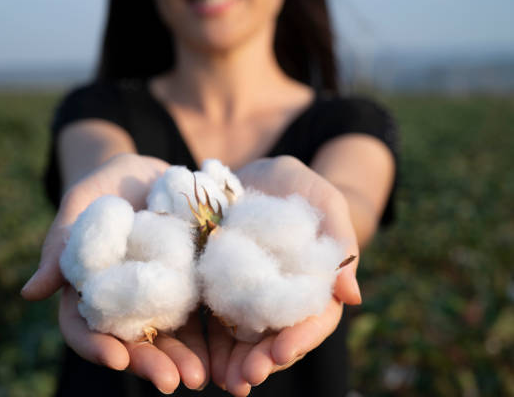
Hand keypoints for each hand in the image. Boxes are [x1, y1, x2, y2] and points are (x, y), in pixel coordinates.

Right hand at [21, 153, 208, 392]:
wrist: (149, 171)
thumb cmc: (105, 185)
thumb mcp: (81, 202)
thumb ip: (61, 243)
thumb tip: (30, 293)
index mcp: (88, 288)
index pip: (82, 327)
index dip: (96, 346)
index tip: (117, 359)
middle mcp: (123, 301)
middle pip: (130, 341)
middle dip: (149, 363)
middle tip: (171, 382)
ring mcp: (160, 295)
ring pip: (169, 336)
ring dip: (183, 359)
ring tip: (201, 376)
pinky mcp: (192, 284)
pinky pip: (201, 313)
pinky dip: (212, 334)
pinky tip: (226, 350)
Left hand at [208, 156, 361, 395]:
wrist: (257, 177)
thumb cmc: (299, 187)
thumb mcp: (323, 202)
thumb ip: (340, 241)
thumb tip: (352, 296)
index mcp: (314, 285)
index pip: (314, 319)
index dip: (301, 337)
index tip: (282, 351)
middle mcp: (282, 299)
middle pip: (277, 338)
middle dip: (263, 361)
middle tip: (246, 378)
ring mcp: (248, 298)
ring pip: (245, 340)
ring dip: (236, 363)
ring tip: (225, 381)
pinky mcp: (217, 290)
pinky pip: (214, 322)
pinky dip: (209, 345)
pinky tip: (201, 362)